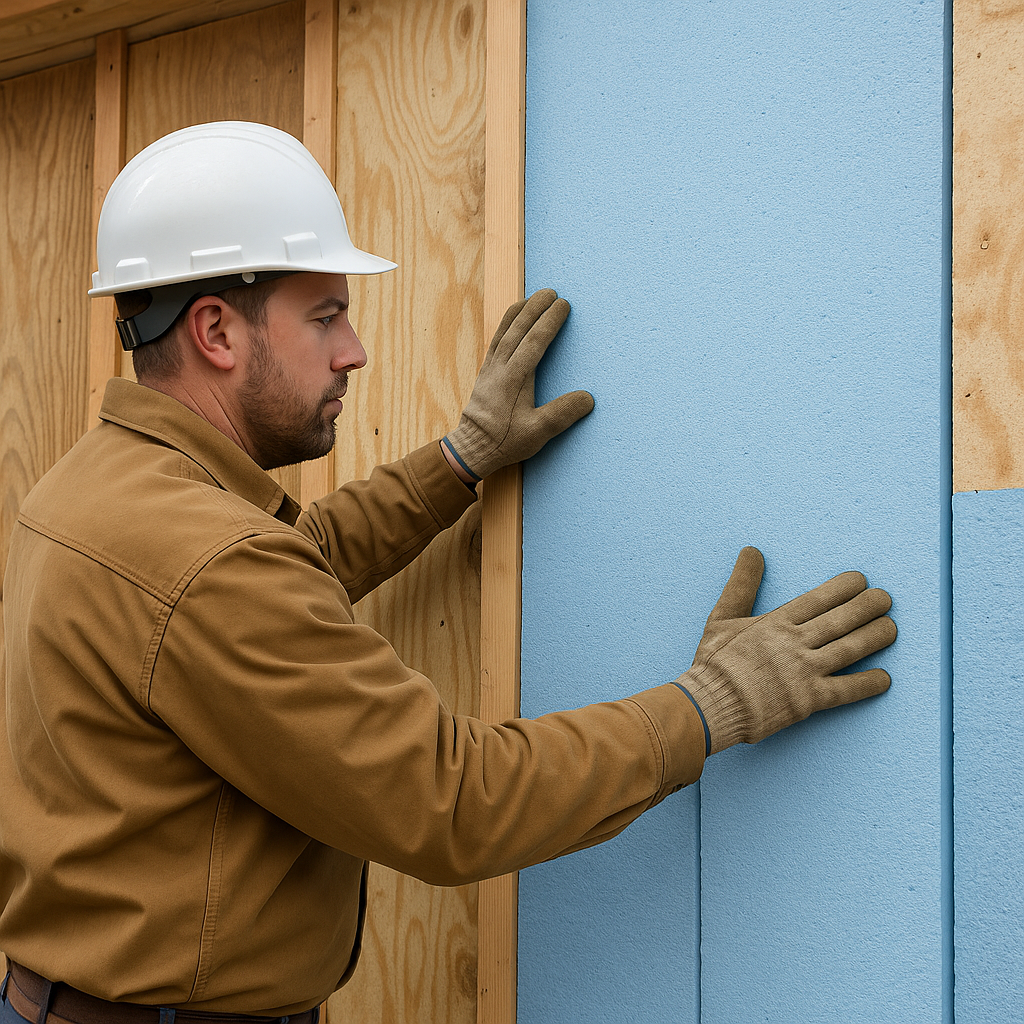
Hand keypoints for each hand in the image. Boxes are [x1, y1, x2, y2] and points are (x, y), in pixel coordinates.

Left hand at [442, 289, 594, 479]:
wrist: (471, 448)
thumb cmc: (504, 442)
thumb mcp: (538, 433)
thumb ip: (562, 414)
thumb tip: (588, 399)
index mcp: (515, 378)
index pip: (535, 341)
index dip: (550, 321)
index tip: (564, 305)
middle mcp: (501, 368)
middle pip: (519, 329)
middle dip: (536, 308)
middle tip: (551, 291)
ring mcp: (491, 368)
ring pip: (505, 331)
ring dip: (519, 312)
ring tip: (532, 297)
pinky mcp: (485, 373)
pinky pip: (496, 340)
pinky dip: (505, 325)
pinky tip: (511, 320)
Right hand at [678, 547, 895, 753]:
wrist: (711, 703)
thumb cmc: (714, 662)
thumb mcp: (722, 617)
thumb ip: (741, 584)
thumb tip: (751, 551)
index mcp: (776, 622)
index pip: (818, 599)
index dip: (843, 588)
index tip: (861, 580)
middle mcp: (795, 642)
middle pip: (840, 620)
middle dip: (867, 607)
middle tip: (885, 599)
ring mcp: (804, 671)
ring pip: (849, 649)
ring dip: (874, 637)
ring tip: (892, 628)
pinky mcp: (809, 699)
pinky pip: (846, 690)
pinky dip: (867, 684)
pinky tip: (885, 678)